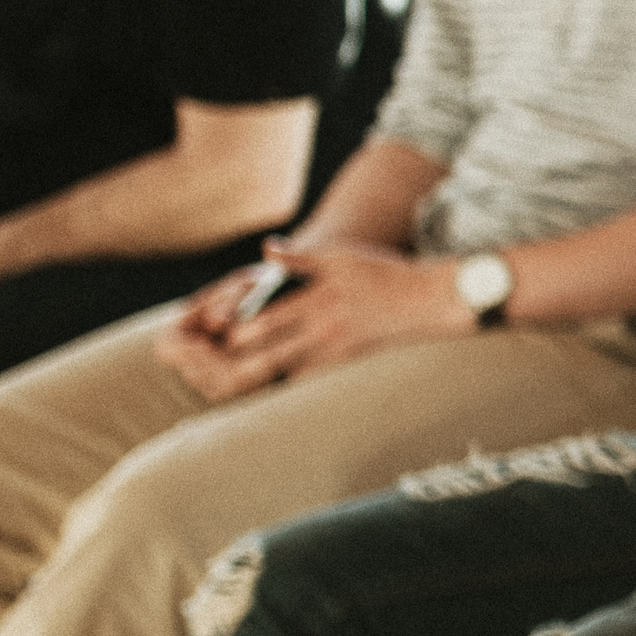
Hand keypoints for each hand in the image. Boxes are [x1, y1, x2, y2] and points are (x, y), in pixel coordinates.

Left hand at [164, 243, 459, 398]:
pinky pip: (306, 380)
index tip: (211, 332)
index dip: (232, 329)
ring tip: (224, 378)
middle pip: (266, 353)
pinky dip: (282, 383)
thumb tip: (267, 249)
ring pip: (283, 371)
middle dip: (233, 359)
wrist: (429, 300)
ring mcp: (334, 350)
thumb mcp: (341, 257)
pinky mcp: (345, 362)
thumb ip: (300, 258)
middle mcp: (322, 329)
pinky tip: (265, 386)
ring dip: (252, 375)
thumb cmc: (383, 274)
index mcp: (316, 299)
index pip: (263, 319)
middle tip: (207, 361)